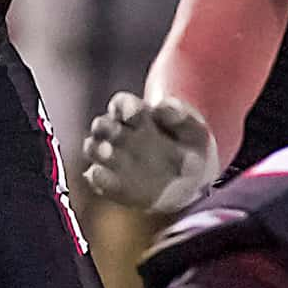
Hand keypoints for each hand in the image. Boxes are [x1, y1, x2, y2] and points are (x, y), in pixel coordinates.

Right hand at [81, 93, 218, 214]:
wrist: (193, 184)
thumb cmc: (191, 149)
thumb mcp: (195, 131)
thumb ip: (180, 116)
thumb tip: (160, 106)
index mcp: (139, 116)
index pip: (121, 103)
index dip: (125, 106)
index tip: (136, 113)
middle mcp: (120, 135)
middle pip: (101, 124)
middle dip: (106, 128)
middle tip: (117, 133)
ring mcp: (113, 158)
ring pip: (92, 147)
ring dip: (97, 149)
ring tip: (109, 153)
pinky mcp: (110, 182)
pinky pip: (95, 177)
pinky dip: (98, 176)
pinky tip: (109, 177)